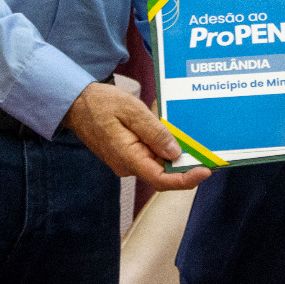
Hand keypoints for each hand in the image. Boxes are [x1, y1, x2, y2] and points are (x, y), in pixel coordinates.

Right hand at [62, 81, 210, 191]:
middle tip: (208, 151)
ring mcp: (127, 161)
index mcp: (128, 158)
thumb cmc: (100, 104)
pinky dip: (163, 147)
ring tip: (192, 137)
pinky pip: (150, 155)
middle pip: (164, 173)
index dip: (186, 179)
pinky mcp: (127, 154)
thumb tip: (175, 153)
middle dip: (185, 164)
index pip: (161, 179)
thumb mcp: (132, 111)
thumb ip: (154, 132)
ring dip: (175, 154)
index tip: (206, 170)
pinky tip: (172, 134)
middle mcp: (128, 166)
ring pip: (158, 164)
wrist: (76, 104)